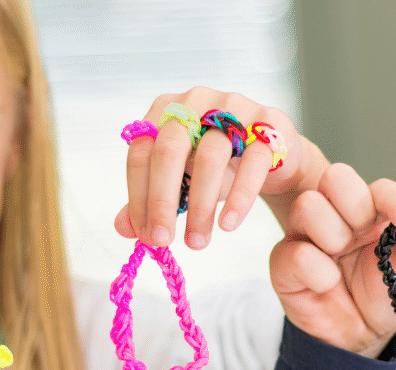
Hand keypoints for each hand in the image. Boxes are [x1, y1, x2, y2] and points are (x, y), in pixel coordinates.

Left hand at [115, 87, 328, 249]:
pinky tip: (227, 225)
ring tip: (197, 241)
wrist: (272, 156)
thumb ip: (151, 200)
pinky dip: (238, 198)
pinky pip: (251, 163)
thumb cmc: (219, 166)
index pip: (141, 152)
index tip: (144, 235)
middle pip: (169, 150)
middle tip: (162, 240)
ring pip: (209, 158)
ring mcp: (235, 108)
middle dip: (162, 200)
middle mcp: (196, 101)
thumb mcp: (182, 182)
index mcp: (166, 110)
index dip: (138, 196)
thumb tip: (123, 228)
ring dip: (200, 207)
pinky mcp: (269, 124)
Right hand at [270, 164, 395, 357]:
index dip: (393, 198)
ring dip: (334, 237)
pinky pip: (296, 253)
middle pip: (335, 178)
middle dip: (356, 207)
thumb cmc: (379, 299)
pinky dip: (318, 273)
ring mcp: (305, 235)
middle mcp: (335, 216)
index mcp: (369, 213)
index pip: (378, 187)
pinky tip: (327, 285)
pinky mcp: (283, 262)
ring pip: (308, 205)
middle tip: (365, 238)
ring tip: (341, 263)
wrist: (356, 339)